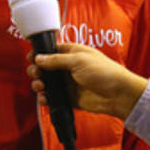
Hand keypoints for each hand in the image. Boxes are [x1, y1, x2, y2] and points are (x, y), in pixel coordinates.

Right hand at [27, 43, 147, 119]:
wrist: (118, 94)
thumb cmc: (103, 72)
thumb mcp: (78, 60)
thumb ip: (56, 60)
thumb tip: (38, 58)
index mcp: (71, 53)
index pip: (50, 51)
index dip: (39, 54)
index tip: (31, 58)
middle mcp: (67, 67)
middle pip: (44, 68)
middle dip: (36, 71)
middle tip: (36, 74)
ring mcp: (67, 83)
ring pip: (46, 83)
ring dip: (39, 85)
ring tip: (41, 87)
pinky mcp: (69, 98)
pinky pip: (52, 98)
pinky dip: (46, 99)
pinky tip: (45, 99)